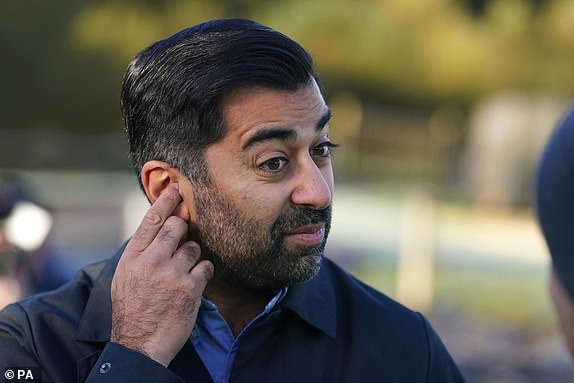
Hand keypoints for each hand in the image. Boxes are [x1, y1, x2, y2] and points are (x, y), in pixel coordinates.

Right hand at [110, 184, 213, 366]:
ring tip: (181, 274)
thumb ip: (140, 251)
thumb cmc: (131, 309)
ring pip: (194, 247)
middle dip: (184, 228)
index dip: (166, 200)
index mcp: (133, 257)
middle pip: (177, 226)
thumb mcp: (124, 276)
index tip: (177, 187)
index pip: (152, 219)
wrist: (139, 343)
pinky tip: (193, 283)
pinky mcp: (190, 288)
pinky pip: (206, 266)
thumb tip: (159, 228)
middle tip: (183, 238)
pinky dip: (203, 272)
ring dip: (192, 256)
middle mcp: (152, 260)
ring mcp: (172, 273)